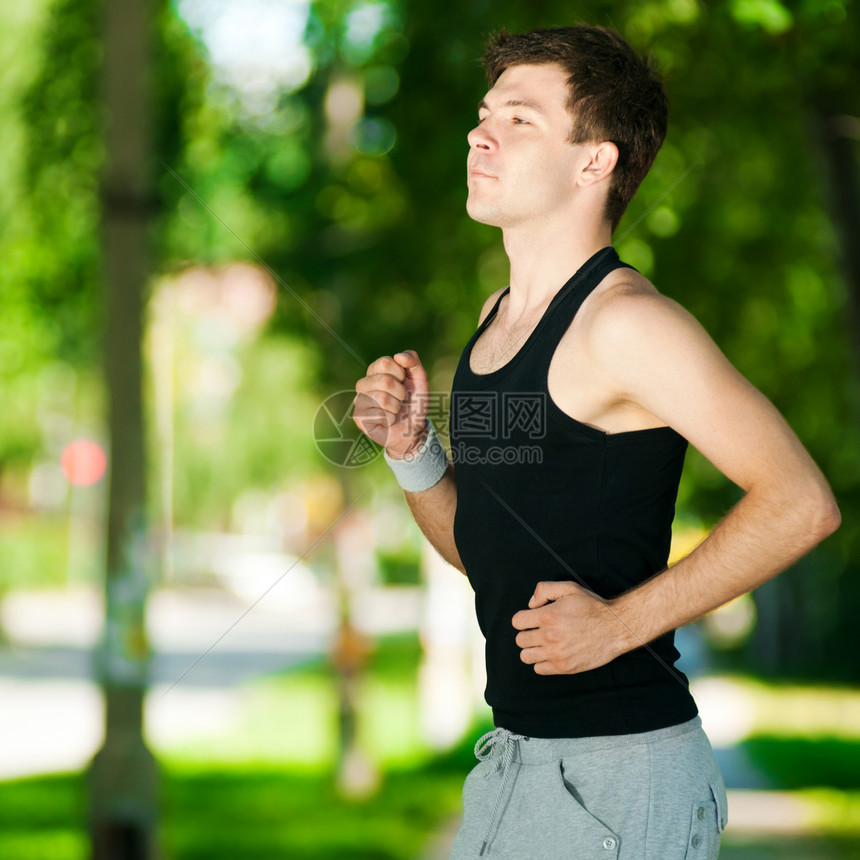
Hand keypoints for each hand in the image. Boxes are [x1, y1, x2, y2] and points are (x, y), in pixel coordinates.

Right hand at [353, 350, 429, 458]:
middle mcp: (364, 384)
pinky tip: (388, 421)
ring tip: (395, 410)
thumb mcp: (420, 379)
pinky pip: (377, 414)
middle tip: (401, 399)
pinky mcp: (359, 417)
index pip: (384, 362)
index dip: (400, 373)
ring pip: (381, 398)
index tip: (403, 382)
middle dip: (400, 392)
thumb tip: (398, 356)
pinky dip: (390, 419)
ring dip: (396, 407)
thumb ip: (413, 361)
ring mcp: (360, 400)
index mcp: (376, 371)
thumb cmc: (414, 403)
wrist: (414, 429)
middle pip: (384, 380)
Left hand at [511, 581, 631, 674]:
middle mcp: (549, 636)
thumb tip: (530, 604)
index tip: (533, 619)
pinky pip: (539, 669)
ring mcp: (556, 653)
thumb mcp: (569, 588)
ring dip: (532, 649)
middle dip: (527, 634)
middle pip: (520, 640)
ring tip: (544, 644)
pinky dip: (542, 662)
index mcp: (548, 616)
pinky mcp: (564, 667)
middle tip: (540, 631)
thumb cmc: (593, 607)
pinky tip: (552, 654)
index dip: (524, 619)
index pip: (517, 622)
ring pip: (526, 656)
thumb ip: (544, 589)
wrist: (615, 628)